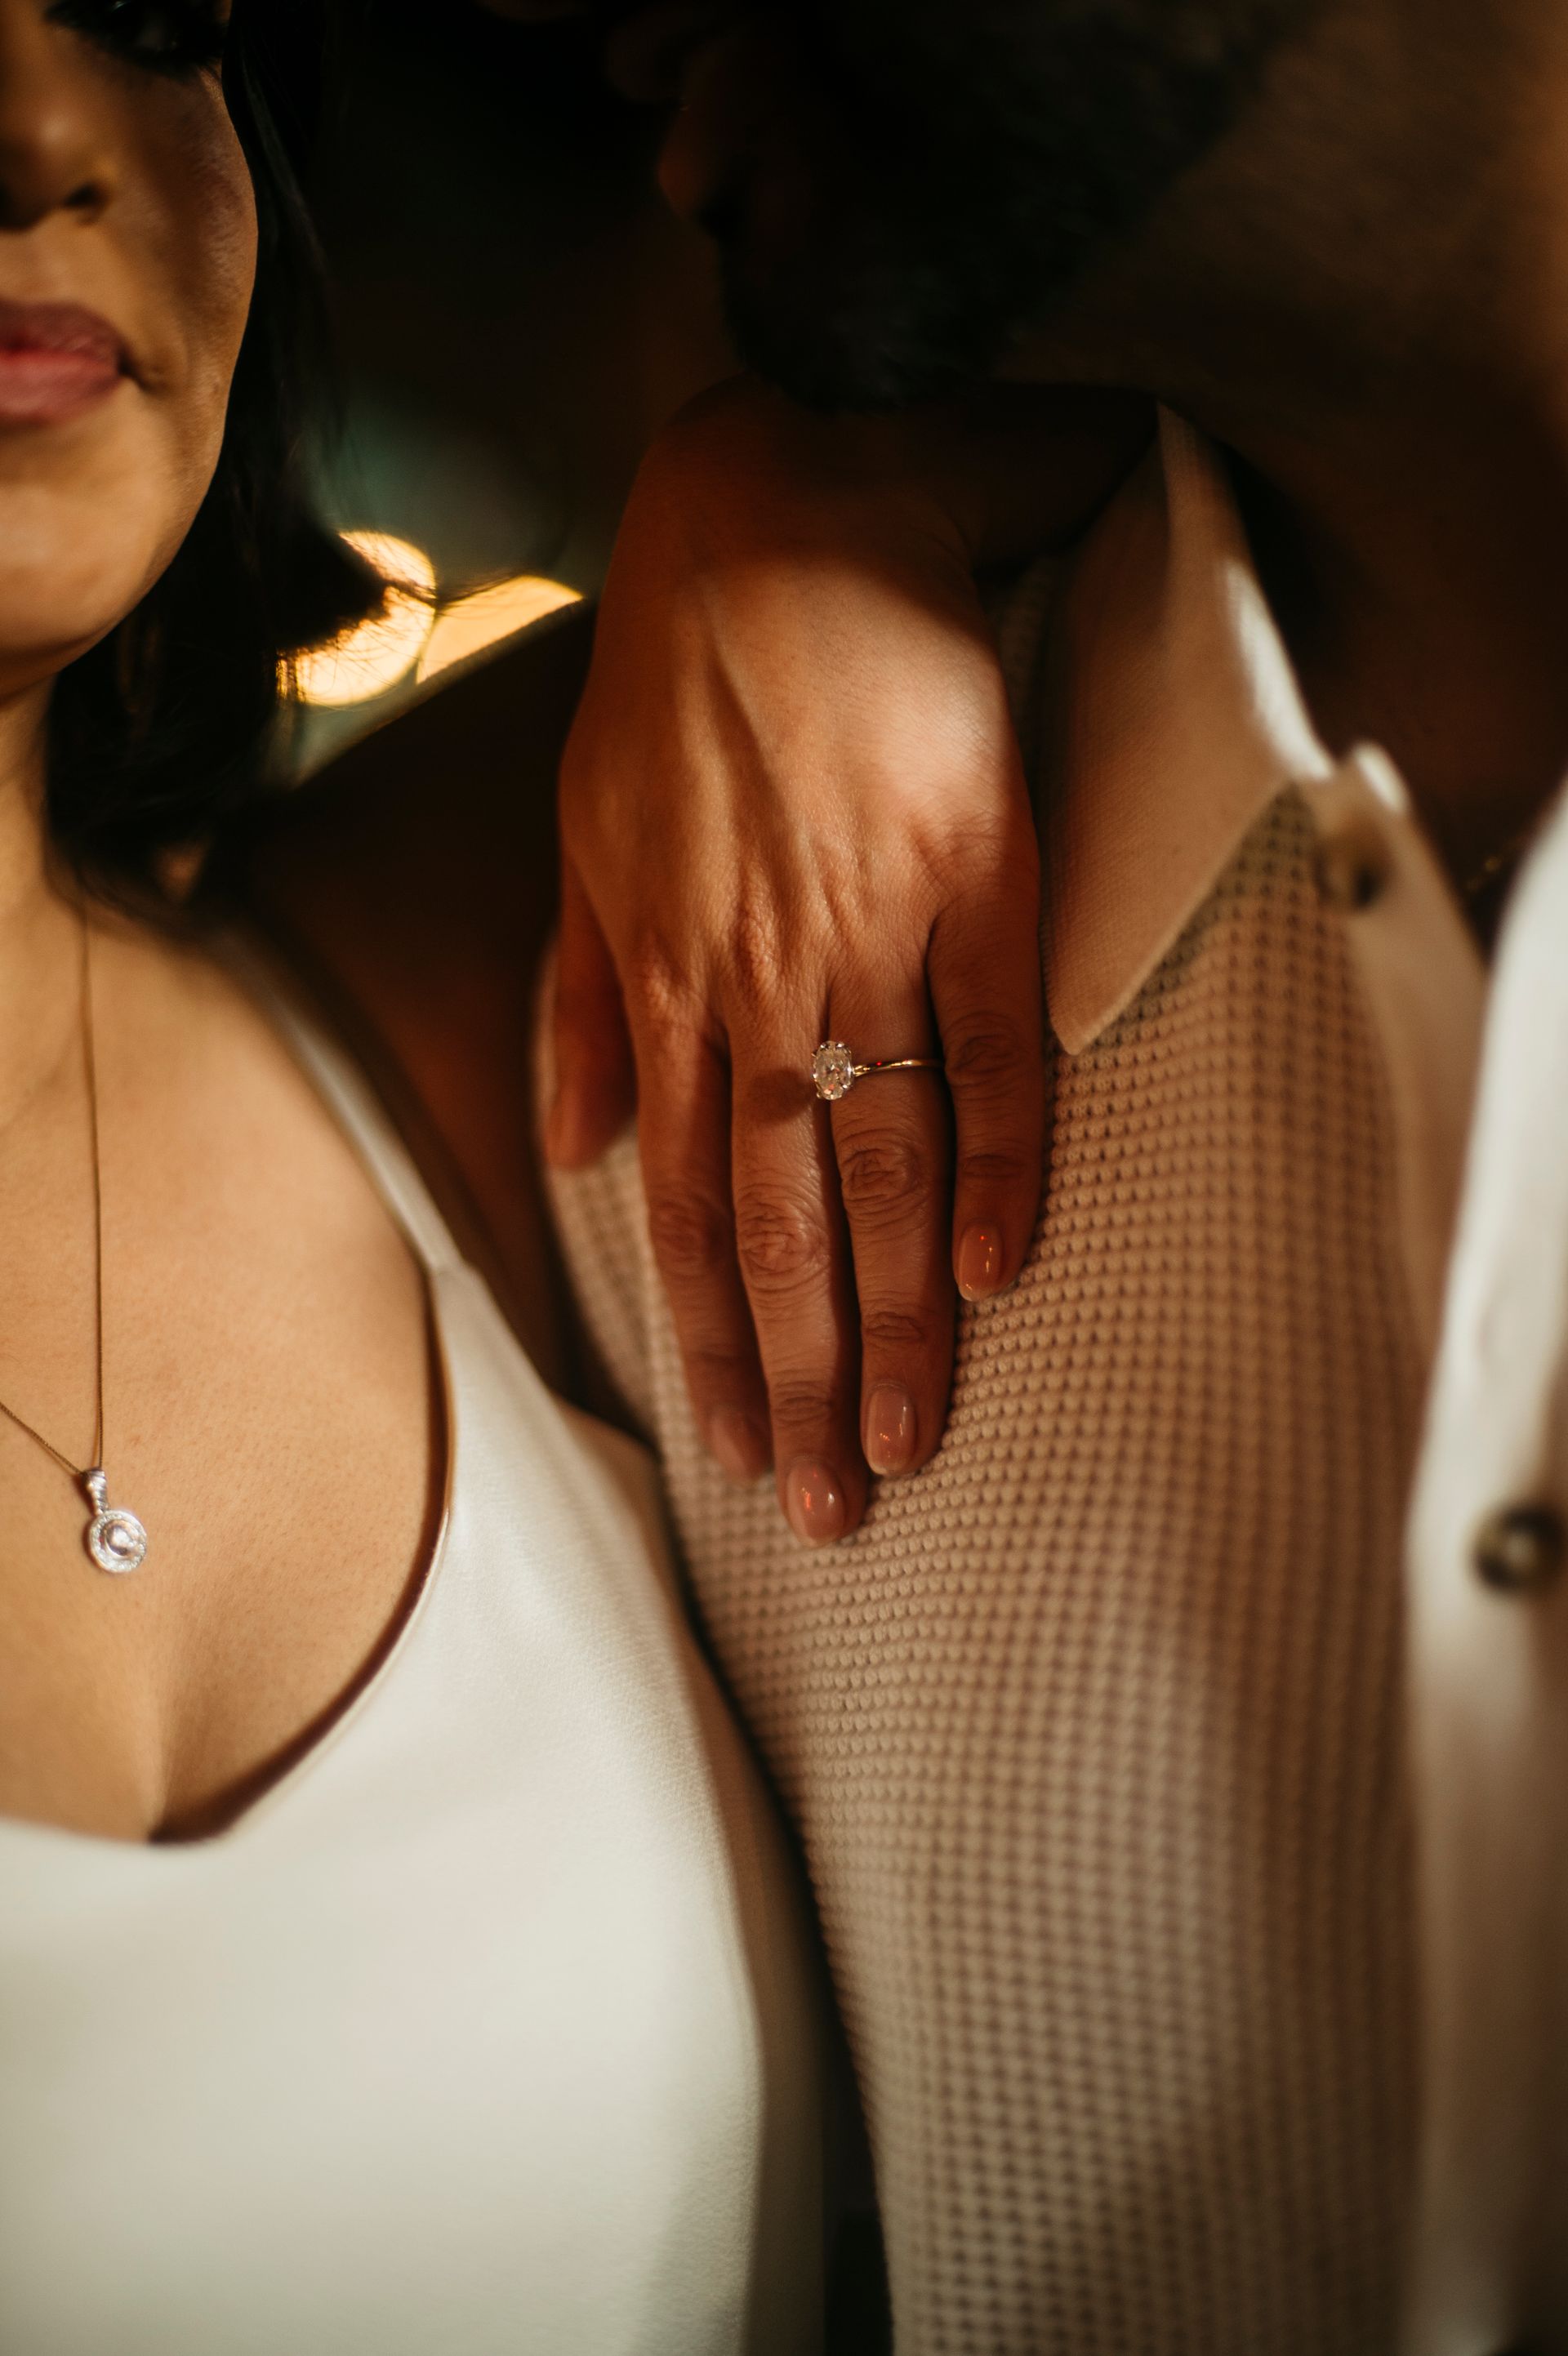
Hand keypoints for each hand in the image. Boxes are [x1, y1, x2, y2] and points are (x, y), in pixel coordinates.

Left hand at [548, 377, 1149, 1541]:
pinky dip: (1001, 1158)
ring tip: (914, 1438)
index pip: (677, 1206)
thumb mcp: (581, 834)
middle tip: (836, 1504)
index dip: (709, 1337)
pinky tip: (1007, 1269)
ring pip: (877, 1163)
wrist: (782, 502)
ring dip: (897, 1315)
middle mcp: (756, 984)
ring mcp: (864, 932)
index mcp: (665, 982)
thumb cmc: (674, 673)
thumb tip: (562, 1142)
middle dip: (801, 1374)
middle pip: (776, 1221)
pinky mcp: (971, 870)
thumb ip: (578, 997)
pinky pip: (990, 1041)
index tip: (736, 1447)